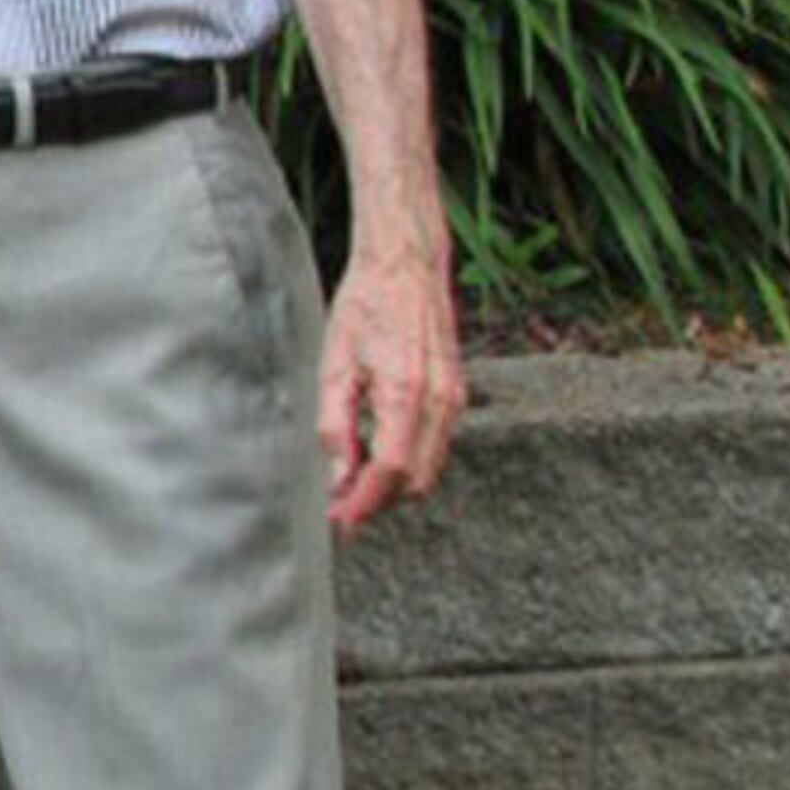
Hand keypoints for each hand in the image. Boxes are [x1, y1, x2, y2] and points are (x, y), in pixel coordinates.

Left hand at [317, 238, 461, 532]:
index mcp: (406, 392)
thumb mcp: (333, 363)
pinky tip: (376, 458)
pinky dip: (410, 464)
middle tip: (337, 509)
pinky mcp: (457, 394)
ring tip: (351, 488)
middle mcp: (440, 401)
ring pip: (430, 468)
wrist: (406, 265)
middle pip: (417, 480)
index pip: (392, 471)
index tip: (338, 523)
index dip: (365, 504)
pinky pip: (437, 447)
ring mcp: (455, 399)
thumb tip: (337, 479)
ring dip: (394, 487)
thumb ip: (336, 424)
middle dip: (378, 502)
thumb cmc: (364, 307)